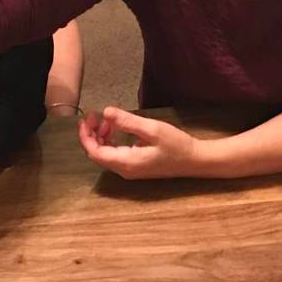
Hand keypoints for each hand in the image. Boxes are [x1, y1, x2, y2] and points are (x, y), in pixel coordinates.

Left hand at [78, 107, 201, 179]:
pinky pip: (115, 154)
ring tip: (109, 120)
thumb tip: (106, 112)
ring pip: (105, 154)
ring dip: (102, 136)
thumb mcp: (152, 129)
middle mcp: (124, 170)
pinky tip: (118, 129)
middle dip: (92, 134)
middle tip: (96, 115)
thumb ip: (128, 121)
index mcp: (126, 162)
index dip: (86, 135)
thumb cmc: (176, 145)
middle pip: (97, 154)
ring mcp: (130, 170)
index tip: (87, 117)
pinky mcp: (135, 166)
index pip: (94, 152)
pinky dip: (111, 141)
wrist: (195, 161)